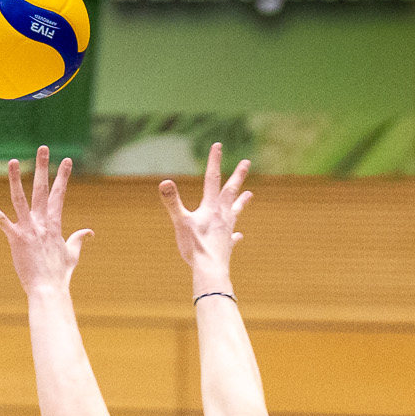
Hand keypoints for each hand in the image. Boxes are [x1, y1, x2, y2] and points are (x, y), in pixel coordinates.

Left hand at [0, 146, 92, 295]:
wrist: (49, 290)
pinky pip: (2, 221)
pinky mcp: (15, 239)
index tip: (66, 160)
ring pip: (20, 200)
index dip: (63, 177)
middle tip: (43, 148)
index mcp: (54, 225)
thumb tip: (89, 232)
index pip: (59, 195)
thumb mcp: (72, 255)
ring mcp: (28, 230)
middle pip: (42, 190)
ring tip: (13, 161)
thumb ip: (79, 240)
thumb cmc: (60, 275)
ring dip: (16, 180)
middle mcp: (42, 223)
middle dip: (43, 168)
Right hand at [159, 142, 248, 280]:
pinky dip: (235, 235)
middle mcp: (222, 216)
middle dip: (238, 176)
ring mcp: (227, 230)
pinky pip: (233, 237)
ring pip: (236, 211)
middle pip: (231, 191)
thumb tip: (164, 182)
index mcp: (211, 208)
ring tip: (250, 194)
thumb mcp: (180, 222)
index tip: (218, 145)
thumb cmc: (195, 247)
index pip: (212, 179)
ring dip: (242, 201)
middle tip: (246, 162)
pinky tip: (238, 235)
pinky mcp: (227, 245)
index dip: (214, 161)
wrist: (210, 270)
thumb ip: (172, 202)